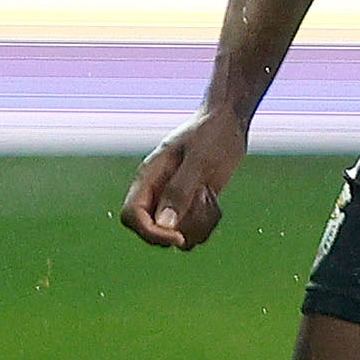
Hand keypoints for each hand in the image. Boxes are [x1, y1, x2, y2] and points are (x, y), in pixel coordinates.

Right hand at [119, 107, 247, 249]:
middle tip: (200, 204)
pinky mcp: (190, 206)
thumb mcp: (199, 160)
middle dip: (179, 229)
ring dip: (197, 226)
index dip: (150, 233)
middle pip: (152, 231)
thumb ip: (180, 190)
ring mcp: (173, 201)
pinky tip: (214, 202)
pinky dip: (206, 224)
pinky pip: (193, 232)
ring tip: (209, 196)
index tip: (178, 237)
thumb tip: (164, 224)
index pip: (131, 215)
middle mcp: (157, 192)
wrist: (228, 122)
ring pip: (176, 235)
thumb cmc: (211, 132)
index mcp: (149, 177)